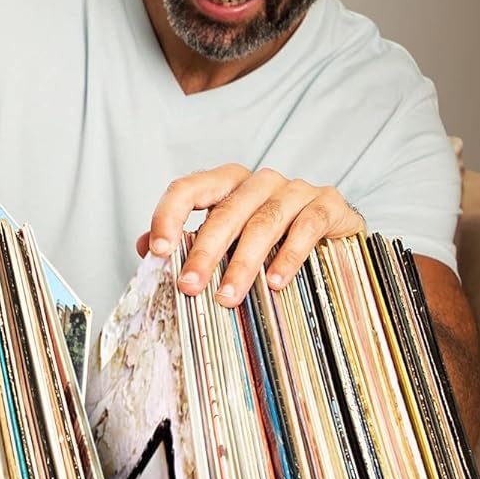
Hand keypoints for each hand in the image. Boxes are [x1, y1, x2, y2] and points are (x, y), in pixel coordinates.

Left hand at [136, 163, 362, 305]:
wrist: (334, 238)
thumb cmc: (273, 240)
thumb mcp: (227, 240)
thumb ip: (187, 241)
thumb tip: (146, 247)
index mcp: (227, 185)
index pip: (188, 189)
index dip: (168, 216)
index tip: (157, 250)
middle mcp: (260, 182)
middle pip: (226, 212)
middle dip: (204, 253)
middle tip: (189, 287)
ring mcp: (296, 190)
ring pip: (264, 222)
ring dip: (243, 263)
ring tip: (228, 296)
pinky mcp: (328, 204)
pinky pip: (307, 227)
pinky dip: (289, 256)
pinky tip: (275, 282)